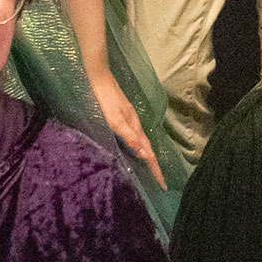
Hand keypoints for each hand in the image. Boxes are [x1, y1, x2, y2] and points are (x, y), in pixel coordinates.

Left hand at [92, 70, 165, 185]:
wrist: (99, 78)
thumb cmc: (105, 100)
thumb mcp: (116, 121)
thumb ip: (130, 137)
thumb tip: (146, 154)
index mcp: (134, 127)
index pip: (149, 152)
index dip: (155, 168)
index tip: (163, 184)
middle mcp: (134, 123)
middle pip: (147, 148)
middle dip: (154, 165)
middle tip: (159, 180)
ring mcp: (129, 118)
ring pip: (142, 141)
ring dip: (147, 155)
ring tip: (150, 168)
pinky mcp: (122, 115)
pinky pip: (135, 136)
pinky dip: (138, 146)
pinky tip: (133, 146)